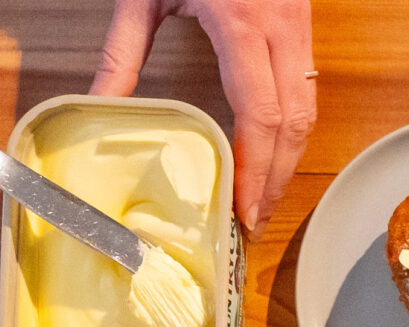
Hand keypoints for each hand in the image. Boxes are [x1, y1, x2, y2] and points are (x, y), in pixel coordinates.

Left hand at [93, 0, 316, 230]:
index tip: (245, 209)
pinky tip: (274, 150)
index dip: (258, 169)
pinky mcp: (304, 23)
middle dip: (279, 177)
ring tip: (265, 195)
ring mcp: (300, 25)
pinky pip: (308, 87)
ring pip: (310, 108)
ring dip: (290, 157)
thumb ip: (121, 51)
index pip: (261, 115)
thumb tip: (98, 105)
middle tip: (256, 220)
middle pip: (295, 123)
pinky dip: (294, 127)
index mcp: (244, 23)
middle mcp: (283, 28)